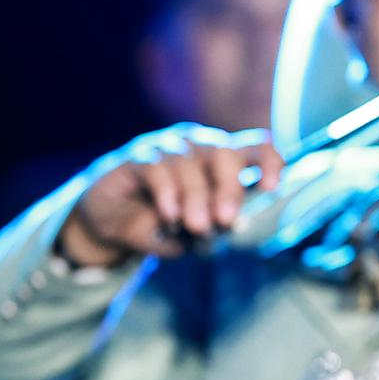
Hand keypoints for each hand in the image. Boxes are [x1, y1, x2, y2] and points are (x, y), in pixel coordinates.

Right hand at [56, 125, 284, 269]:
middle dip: (228, 188)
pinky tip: (168, 215)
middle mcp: (197, 147)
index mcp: (220, 162)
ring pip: (190, 162)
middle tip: (224, 221)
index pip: (255, 149)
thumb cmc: (159, 223)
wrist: (108, 224)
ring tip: (195, 227)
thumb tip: (224, 226)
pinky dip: (167, 192)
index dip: (269, 162)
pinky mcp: (136, 157)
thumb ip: (208, 227)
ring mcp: (166, 148)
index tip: (270, 188)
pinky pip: (156, 167)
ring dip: (196, 197)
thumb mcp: (190, 232)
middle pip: (224, 153)